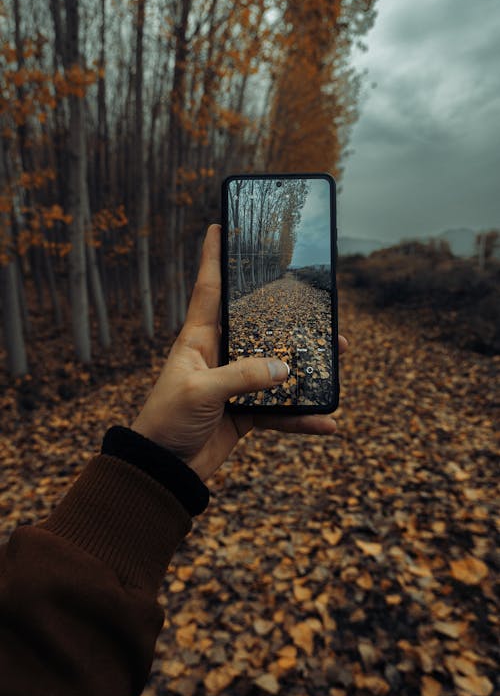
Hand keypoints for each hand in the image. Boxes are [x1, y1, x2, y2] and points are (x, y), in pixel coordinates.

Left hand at [131, 223, 347, 481]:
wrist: (164, 469)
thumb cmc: (167, 420)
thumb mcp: (201, 392)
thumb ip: (242, 377)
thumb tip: (284, 370)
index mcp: (199, 339)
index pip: (209, 289)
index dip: (213, 257)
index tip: (219, 226)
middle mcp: (219, 356)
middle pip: (260, 327)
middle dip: (288, 315)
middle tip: (319, 304)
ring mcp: (234, 385)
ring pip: (277, 368)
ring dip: (308, 366)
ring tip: (340, 356)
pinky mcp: (244, 413)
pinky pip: (280, 412)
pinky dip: (302, 418)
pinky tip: (327, 422)